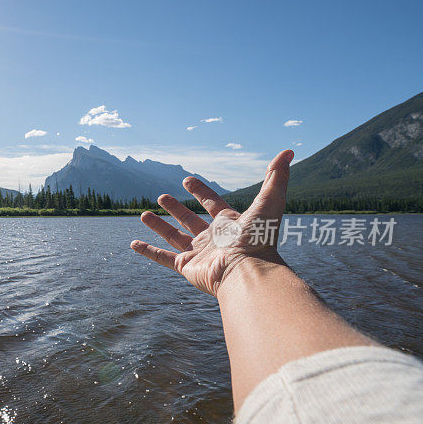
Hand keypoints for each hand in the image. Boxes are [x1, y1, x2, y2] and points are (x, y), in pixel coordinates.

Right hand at [131, 150, 293, 295]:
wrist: (249, 272)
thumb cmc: (260, 239)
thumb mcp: (270, 202)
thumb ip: (277, 177)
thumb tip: (288, 151)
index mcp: (230, 224)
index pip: (212, 203)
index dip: (201, 191)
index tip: (188, 180)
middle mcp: (213, 238)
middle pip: (191, 220)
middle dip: (177, 208)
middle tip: (163, 196)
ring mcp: (199, 253)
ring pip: (174, 237)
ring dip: (160, 226)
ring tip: (144, 213)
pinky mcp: (187, 267)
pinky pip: (163, 258)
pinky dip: (148, 251)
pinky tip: (134, 243)